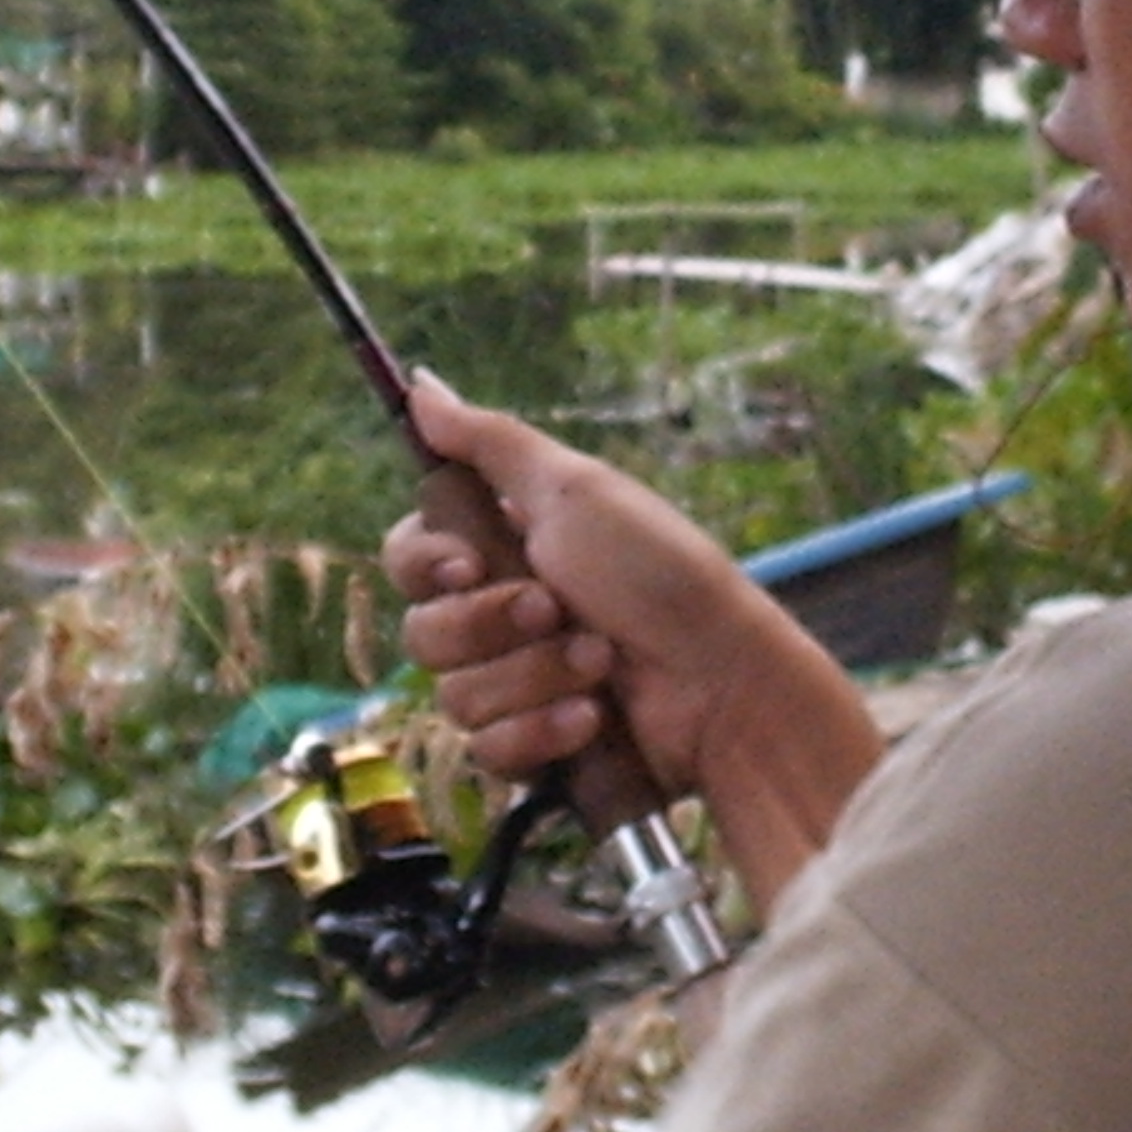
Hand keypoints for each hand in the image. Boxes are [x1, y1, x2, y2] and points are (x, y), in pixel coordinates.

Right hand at [382, 370, 764, 797]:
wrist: (723, 679)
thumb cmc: (658, 571)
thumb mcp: (575, 490)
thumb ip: (487, 441)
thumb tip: (420, 380)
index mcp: (504, 548)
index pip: (409, 557)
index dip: (424, 564)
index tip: (465, 564)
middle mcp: (501, 616)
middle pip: (422, 632)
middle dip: (492, 624)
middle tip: (556, 607)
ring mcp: (517, 685)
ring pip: (456, 695)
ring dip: (533, 675)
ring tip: (600, 662)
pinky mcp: (535, 749)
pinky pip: (490, 751)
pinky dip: (542, 731)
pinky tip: (591, 717)